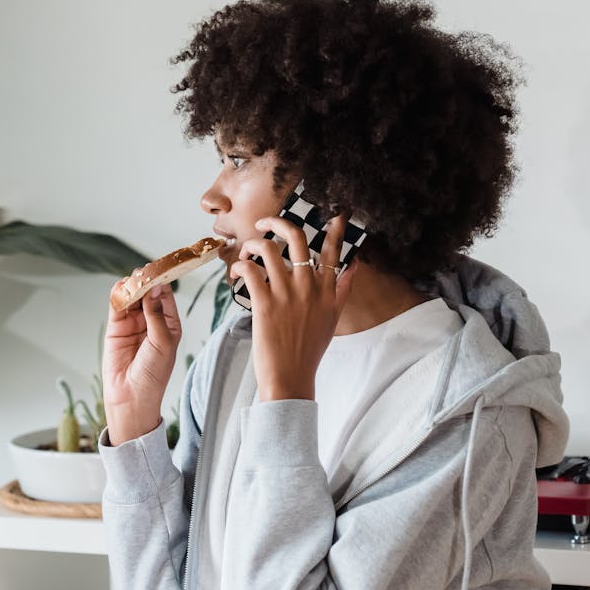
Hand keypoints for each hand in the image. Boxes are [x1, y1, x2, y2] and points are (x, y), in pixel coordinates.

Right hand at [102, 282, 181, 444]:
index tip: (161, 268)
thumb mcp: (162, 342)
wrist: (132, 396)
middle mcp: (151, 320)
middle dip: (145, 281)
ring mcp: (133, 323)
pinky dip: (118, 296)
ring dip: (131, 287)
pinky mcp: (116, 327)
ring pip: (132, 297)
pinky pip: (117, 307)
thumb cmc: (154, 374)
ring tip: (131, 281)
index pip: (166, 295)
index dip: (162, 281)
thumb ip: (156, 314)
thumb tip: (155, 288)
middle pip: (147, 292)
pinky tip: (120, 288)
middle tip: (143, 272)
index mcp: (170, 323)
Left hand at [229, 214, 356, 401]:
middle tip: (264, 222)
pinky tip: (236, 272)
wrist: (291, 378)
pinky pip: (250, 270)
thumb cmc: (309, 350)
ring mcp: (287, 294)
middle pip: (297, 238)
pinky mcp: (265, 303)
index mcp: (326, 290)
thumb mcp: (333, 318)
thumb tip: (353, 266)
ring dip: (253, 243)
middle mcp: (309, 287)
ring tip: (247, 251)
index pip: (333, 251)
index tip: (334, 212)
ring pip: (269, 249)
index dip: (334, 228)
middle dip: (277, 222)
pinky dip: (240, 265)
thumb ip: (342, 289)